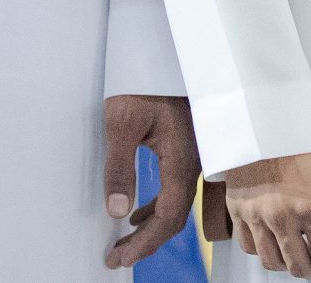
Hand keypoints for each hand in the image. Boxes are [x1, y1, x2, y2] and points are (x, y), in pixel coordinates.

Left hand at [102, 95, 198, 267]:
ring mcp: (194, 155)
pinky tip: (139, 211)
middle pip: (175, 217)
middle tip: (118, 257)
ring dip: (151, 226)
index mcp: (181, 160)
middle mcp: (194, 162)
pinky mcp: (188, 148)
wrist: (165, 51)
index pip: (168, 217)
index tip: (121, 258)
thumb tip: (117, 210)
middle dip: (147, 242)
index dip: (145, 243)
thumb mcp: (122, 122)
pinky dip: (157, 207)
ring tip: (125, 241)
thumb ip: (119, 168)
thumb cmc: (145, 80)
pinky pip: (176, 188)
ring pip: (176, 203)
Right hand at [222, 150, 310, 279]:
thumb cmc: (299, 141)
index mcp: (310, 207)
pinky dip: (263, 252)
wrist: (262, 121)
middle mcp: (281, 216)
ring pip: (272, 262)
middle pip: (299, 266)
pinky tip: (274, 242)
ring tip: (298, 255)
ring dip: (288, 265)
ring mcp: (256, 216)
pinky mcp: (237, 211)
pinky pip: (249, 247)